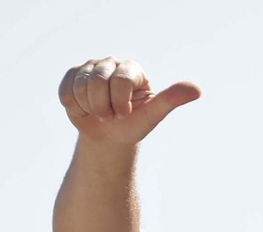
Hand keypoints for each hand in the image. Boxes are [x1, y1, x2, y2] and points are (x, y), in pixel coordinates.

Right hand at [58, 58, 199, 144]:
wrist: (109, 137)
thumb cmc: (133, 125)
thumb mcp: (152, 115)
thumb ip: (171, 100)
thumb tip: (196, 90)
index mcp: (133, 69)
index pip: (121, 79)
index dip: (120, 102)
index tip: (125, 114)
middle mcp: (111, 63)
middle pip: (97, 82)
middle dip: (103, 108)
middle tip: (110, 116)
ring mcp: (90, 67)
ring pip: (80, 87)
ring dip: (89, 109)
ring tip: (99, 112)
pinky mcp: (72, 75)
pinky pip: (66, 92)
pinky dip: (75, 108)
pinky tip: (85, 109)